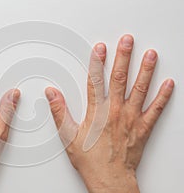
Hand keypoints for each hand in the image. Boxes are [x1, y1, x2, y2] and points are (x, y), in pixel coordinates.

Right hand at [45, 34, 173, 192]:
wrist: (110, 179)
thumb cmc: (91, 160)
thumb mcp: (68, 136)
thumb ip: (60, 112)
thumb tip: (52, 94)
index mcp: (97, 112)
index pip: (96, 81)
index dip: (97, 62)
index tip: (100, 48)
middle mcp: (116, 112)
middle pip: (119, 79)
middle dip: (123, 57)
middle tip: (127, 41)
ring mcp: (132, 119)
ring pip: (140, 90)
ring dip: (145, 70)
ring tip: (150, 55)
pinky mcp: (143, 128)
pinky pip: (155, 109)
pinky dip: (163, 96)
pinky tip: (168, 84)